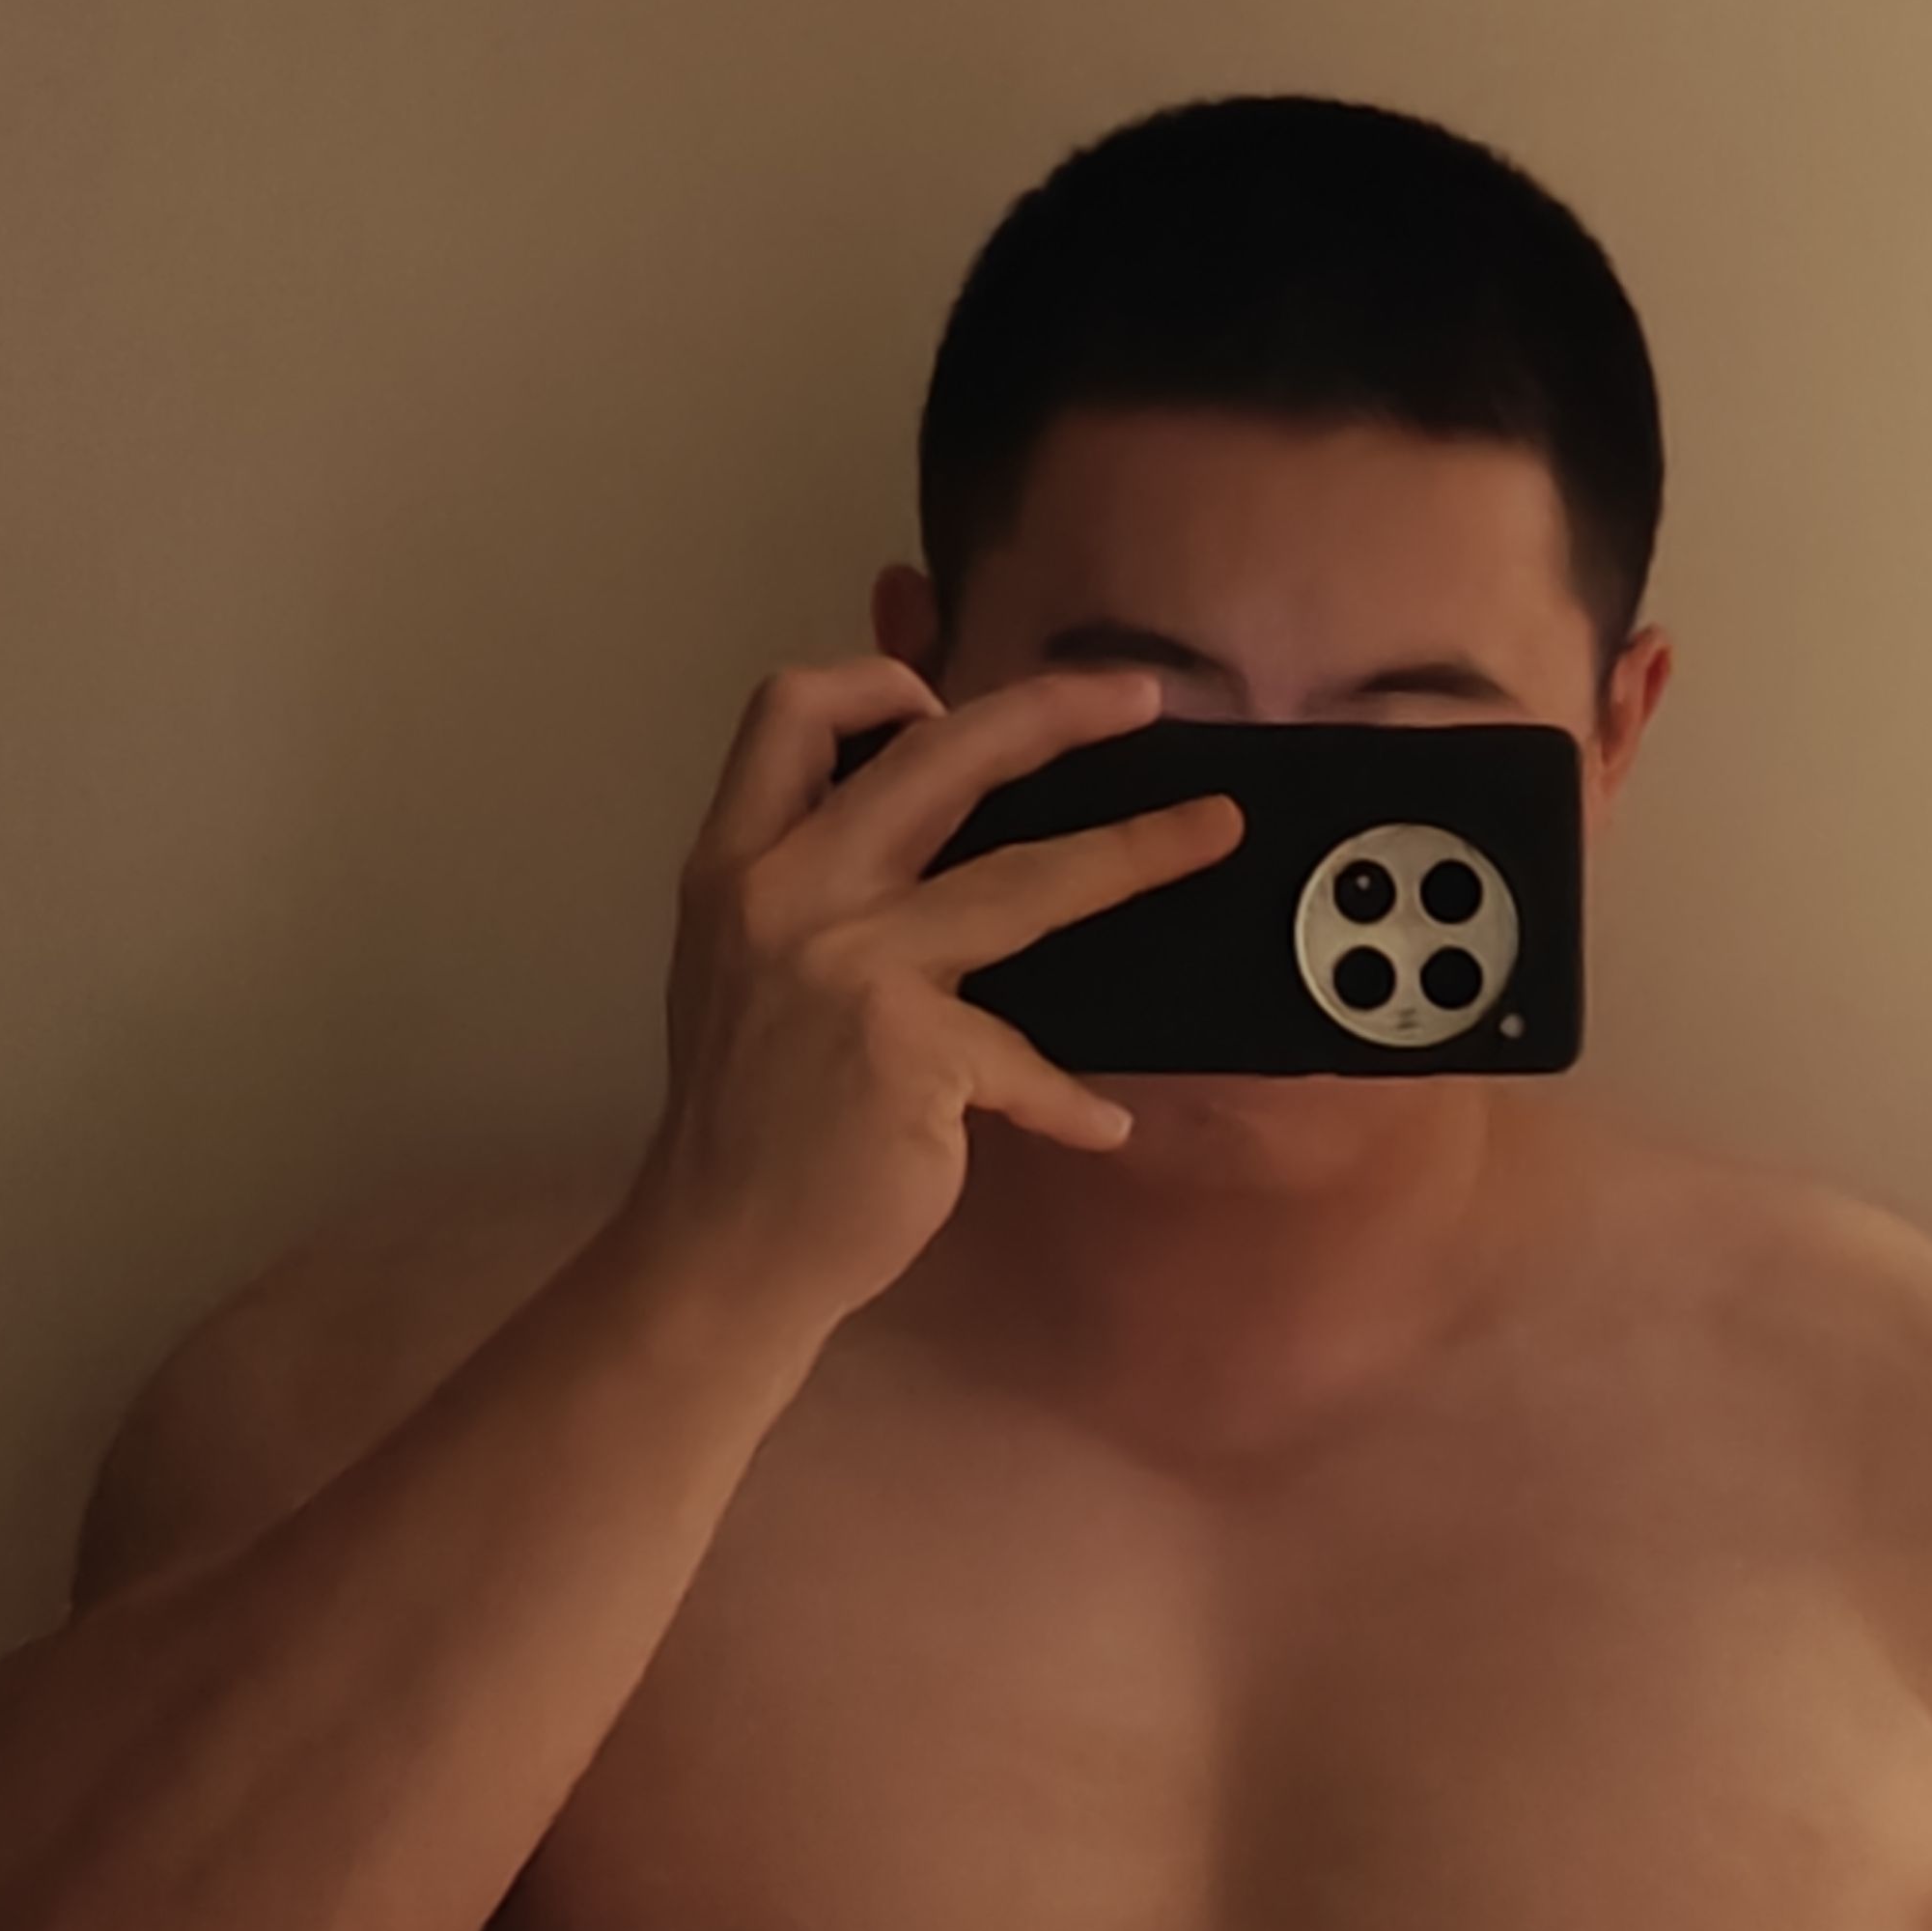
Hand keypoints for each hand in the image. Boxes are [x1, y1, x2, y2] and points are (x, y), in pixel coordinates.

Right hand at [622, 656, 1242, 1329]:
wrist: (721, 1248)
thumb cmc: (747, 1108)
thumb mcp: (738, 957)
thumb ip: (812, 876)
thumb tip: (934, 813)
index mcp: (739, 859)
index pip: (792, 706)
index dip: (878, 682)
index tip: (944, 703)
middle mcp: (788, 893)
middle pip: (938, 755)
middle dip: (1053, 710)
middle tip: (1138, 698)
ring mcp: (851, 967)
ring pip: (1025, 876)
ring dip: (1134, 851)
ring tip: (1210, 833)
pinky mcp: (912, 1052)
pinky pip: (1027, 1054)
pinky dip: (1068, 1096)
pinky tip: (1099, 1123)